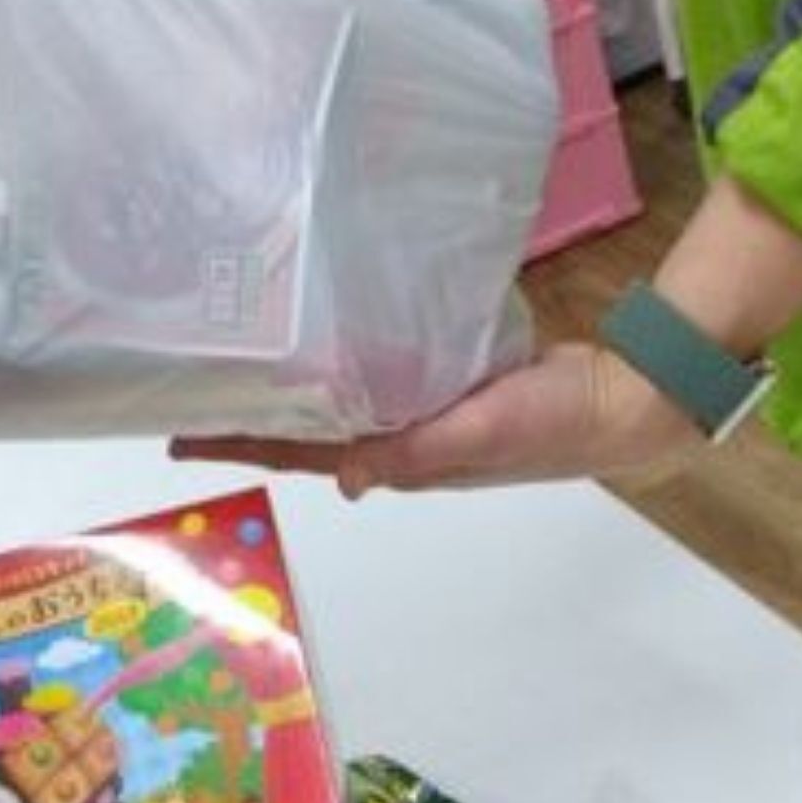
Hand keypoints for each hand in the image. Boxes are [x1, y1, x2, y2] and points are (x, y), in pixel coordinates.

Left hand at [173, 342, 698, 497]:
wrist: (624, 400)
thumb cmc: (552, 425)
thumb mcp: (481, 438)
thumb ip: (415, 453)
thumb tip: (342, 476)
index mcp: (399, 456)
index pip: (301, 451)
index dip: (242, 443)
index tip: (178, 434)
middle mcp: (400, 436)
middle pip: (308, 424)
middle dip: (252, 408)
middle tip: (193, 378)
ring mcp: (425, 407)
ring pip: (343, 393)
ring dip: (295, 379)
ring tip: (245, 348)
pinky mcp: (450, 375)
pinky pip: (385, 365)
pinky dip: (350, 352)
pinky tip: (328, 326)